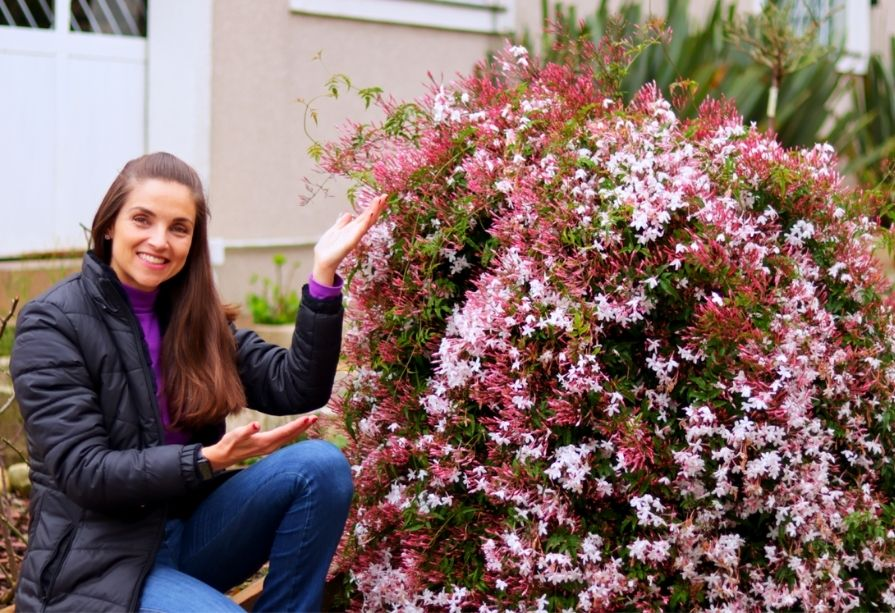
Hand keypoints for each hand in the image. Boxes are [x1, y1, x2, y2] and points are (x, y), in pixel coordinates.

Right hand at [200, 414, 317, 470]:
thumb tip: (255, 425)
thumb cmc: (229, 444)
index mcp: (265, 442)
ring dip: (299, 430)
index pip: (285, 432)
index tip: (309, 419)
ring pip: (289, 438)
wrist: (224, 457)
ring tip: (310, 421)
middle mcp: (270, 446)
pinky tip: (296, 429)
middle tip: (315, 417)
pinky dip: (292, 433)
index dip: (297, 425)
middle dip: (303, 427)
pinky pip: (284, 439)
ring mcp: (270, 448)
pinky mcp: (268, 447)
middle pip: (290, 435)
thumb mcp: (235, 436)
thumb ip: (246, 431)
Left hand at [312, 193, 387, 284]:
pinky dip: (365, 222)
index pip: (365, 216)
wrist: (323, 261)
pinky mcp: (351, 242)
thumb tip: (348, 215)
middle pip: (369, 217)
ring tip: (380, 201)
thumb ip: (342, 223)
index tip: (379, 197)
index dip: (372, 207)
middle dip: (377, 207)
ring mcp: (355, 237)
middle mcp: (356, 232)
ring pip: (367, 222)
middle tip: (385, 196)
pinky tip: (370, 214)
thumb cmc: (329, 248)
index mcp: (353, 229)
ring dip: (374, 211)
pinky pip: (360, 230)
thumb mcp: (335, 230)